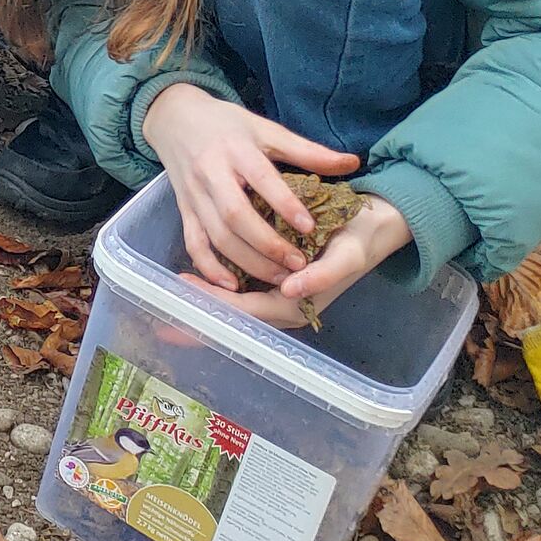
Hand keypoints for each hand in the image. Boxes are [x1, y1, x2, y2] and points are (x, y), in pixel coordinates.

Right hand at [141, 80, 358, 291]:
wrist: (175, 117)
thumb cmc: (227, 124)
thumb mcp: (266, 130)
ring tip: (279, 277)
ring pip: (216, 235)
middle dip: (267, 244)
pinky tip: (232, 285)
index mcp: (235, 149)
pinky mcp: (183, 210)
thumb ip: (307, 151)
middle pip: (235, 215)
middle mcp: (211, 173)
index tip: (309, 227)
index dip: (284, 203)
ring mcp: (194, 195)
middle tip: (298, 264)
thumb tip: (352, 163)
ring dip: (247, 262)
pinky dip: (210, 267)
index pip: (260, 178)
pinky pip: (193, 243)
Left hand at [186, 194, 413, 330]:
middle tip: (161, 315)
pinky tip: (197, 279)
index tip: (179, 306)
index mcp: (297, 306)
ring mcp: (279, 293)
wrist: (379, 224)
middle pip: (233, 316)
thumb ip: (323, 275)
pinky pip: (241, 289)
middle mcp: (284, 304)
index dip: (211, 312)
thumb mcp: (348, 255)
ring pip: (234, 304)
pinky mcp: (276, 276)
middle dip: (199, 317)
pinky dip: (218, 288)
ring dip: (205, 302)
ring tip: (171, 293)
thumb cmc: (361, 237)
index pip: (244, 316)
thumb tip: (290, 291)